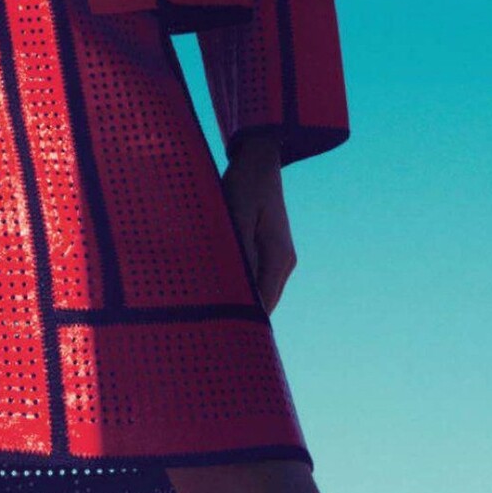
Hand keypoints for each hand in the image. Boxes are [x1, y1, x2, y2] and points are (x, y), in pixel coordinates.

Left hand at [221, 135, 295, 314]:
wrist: (260, 160)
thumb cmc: (245, 183)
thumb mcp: (236, 213)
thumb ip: (238, 249)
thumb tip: (236, 286)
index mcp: (279, 257)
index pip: (263, 302)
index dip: (243, 321)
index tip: (219, 332)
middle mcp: (283, 262)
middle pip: (263, 302)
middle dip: (239, 313)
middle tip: (207, 327)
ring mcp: (278, 257)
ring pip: (259, 291)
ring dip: (238, 298)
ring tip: (209, 310)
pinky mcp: (269, 250)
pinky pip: (255, 276)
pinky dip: (239, 283)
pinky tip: (217, 285)